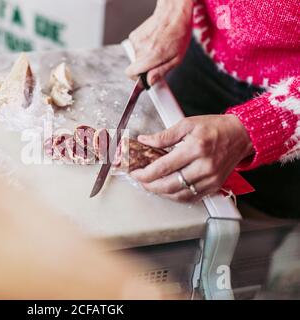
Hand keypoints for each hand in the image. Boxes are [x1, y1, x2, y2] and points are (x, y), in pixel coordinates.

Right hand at [126, 0, 192, 84]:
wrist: (173, 14)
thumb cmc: (178, 34)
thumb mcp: (177, 59)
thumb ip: (161, 72)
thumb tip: (149, 82)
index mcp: (151, 56)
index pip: (130, 73)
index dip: (137, 78)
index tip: (144, 78)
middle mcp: (141, 49)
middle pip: (135, 66)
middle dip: (145, 66)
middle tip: (157, 60)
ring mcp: (136, 41)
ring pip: (136, 57)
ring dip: (145, 56)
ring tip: (157, 48)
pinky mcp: (134, 36)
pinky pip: (136, 48)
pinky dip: (143, 47)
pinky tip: (153, 41)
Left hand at [131, 115, 254, 201]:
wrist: (242, 135)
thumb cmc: (215, 128)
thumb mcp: (187, 124)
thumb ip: (164, 135)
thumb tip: (145, 140)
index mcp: (196, 148)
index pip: (163, 167)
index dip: (145, 173)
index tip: (135, 173)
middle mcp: (204, 166)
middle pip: (170, 185)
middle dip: (150, 185)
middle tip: (140, 181)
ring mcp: (210, 179)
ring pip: (179, 195)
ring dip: (161, 193)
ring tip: (151, 185)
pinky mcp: (214, 186)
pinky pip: (191, 198)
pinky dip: (176, 196)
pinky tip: (167, 190)